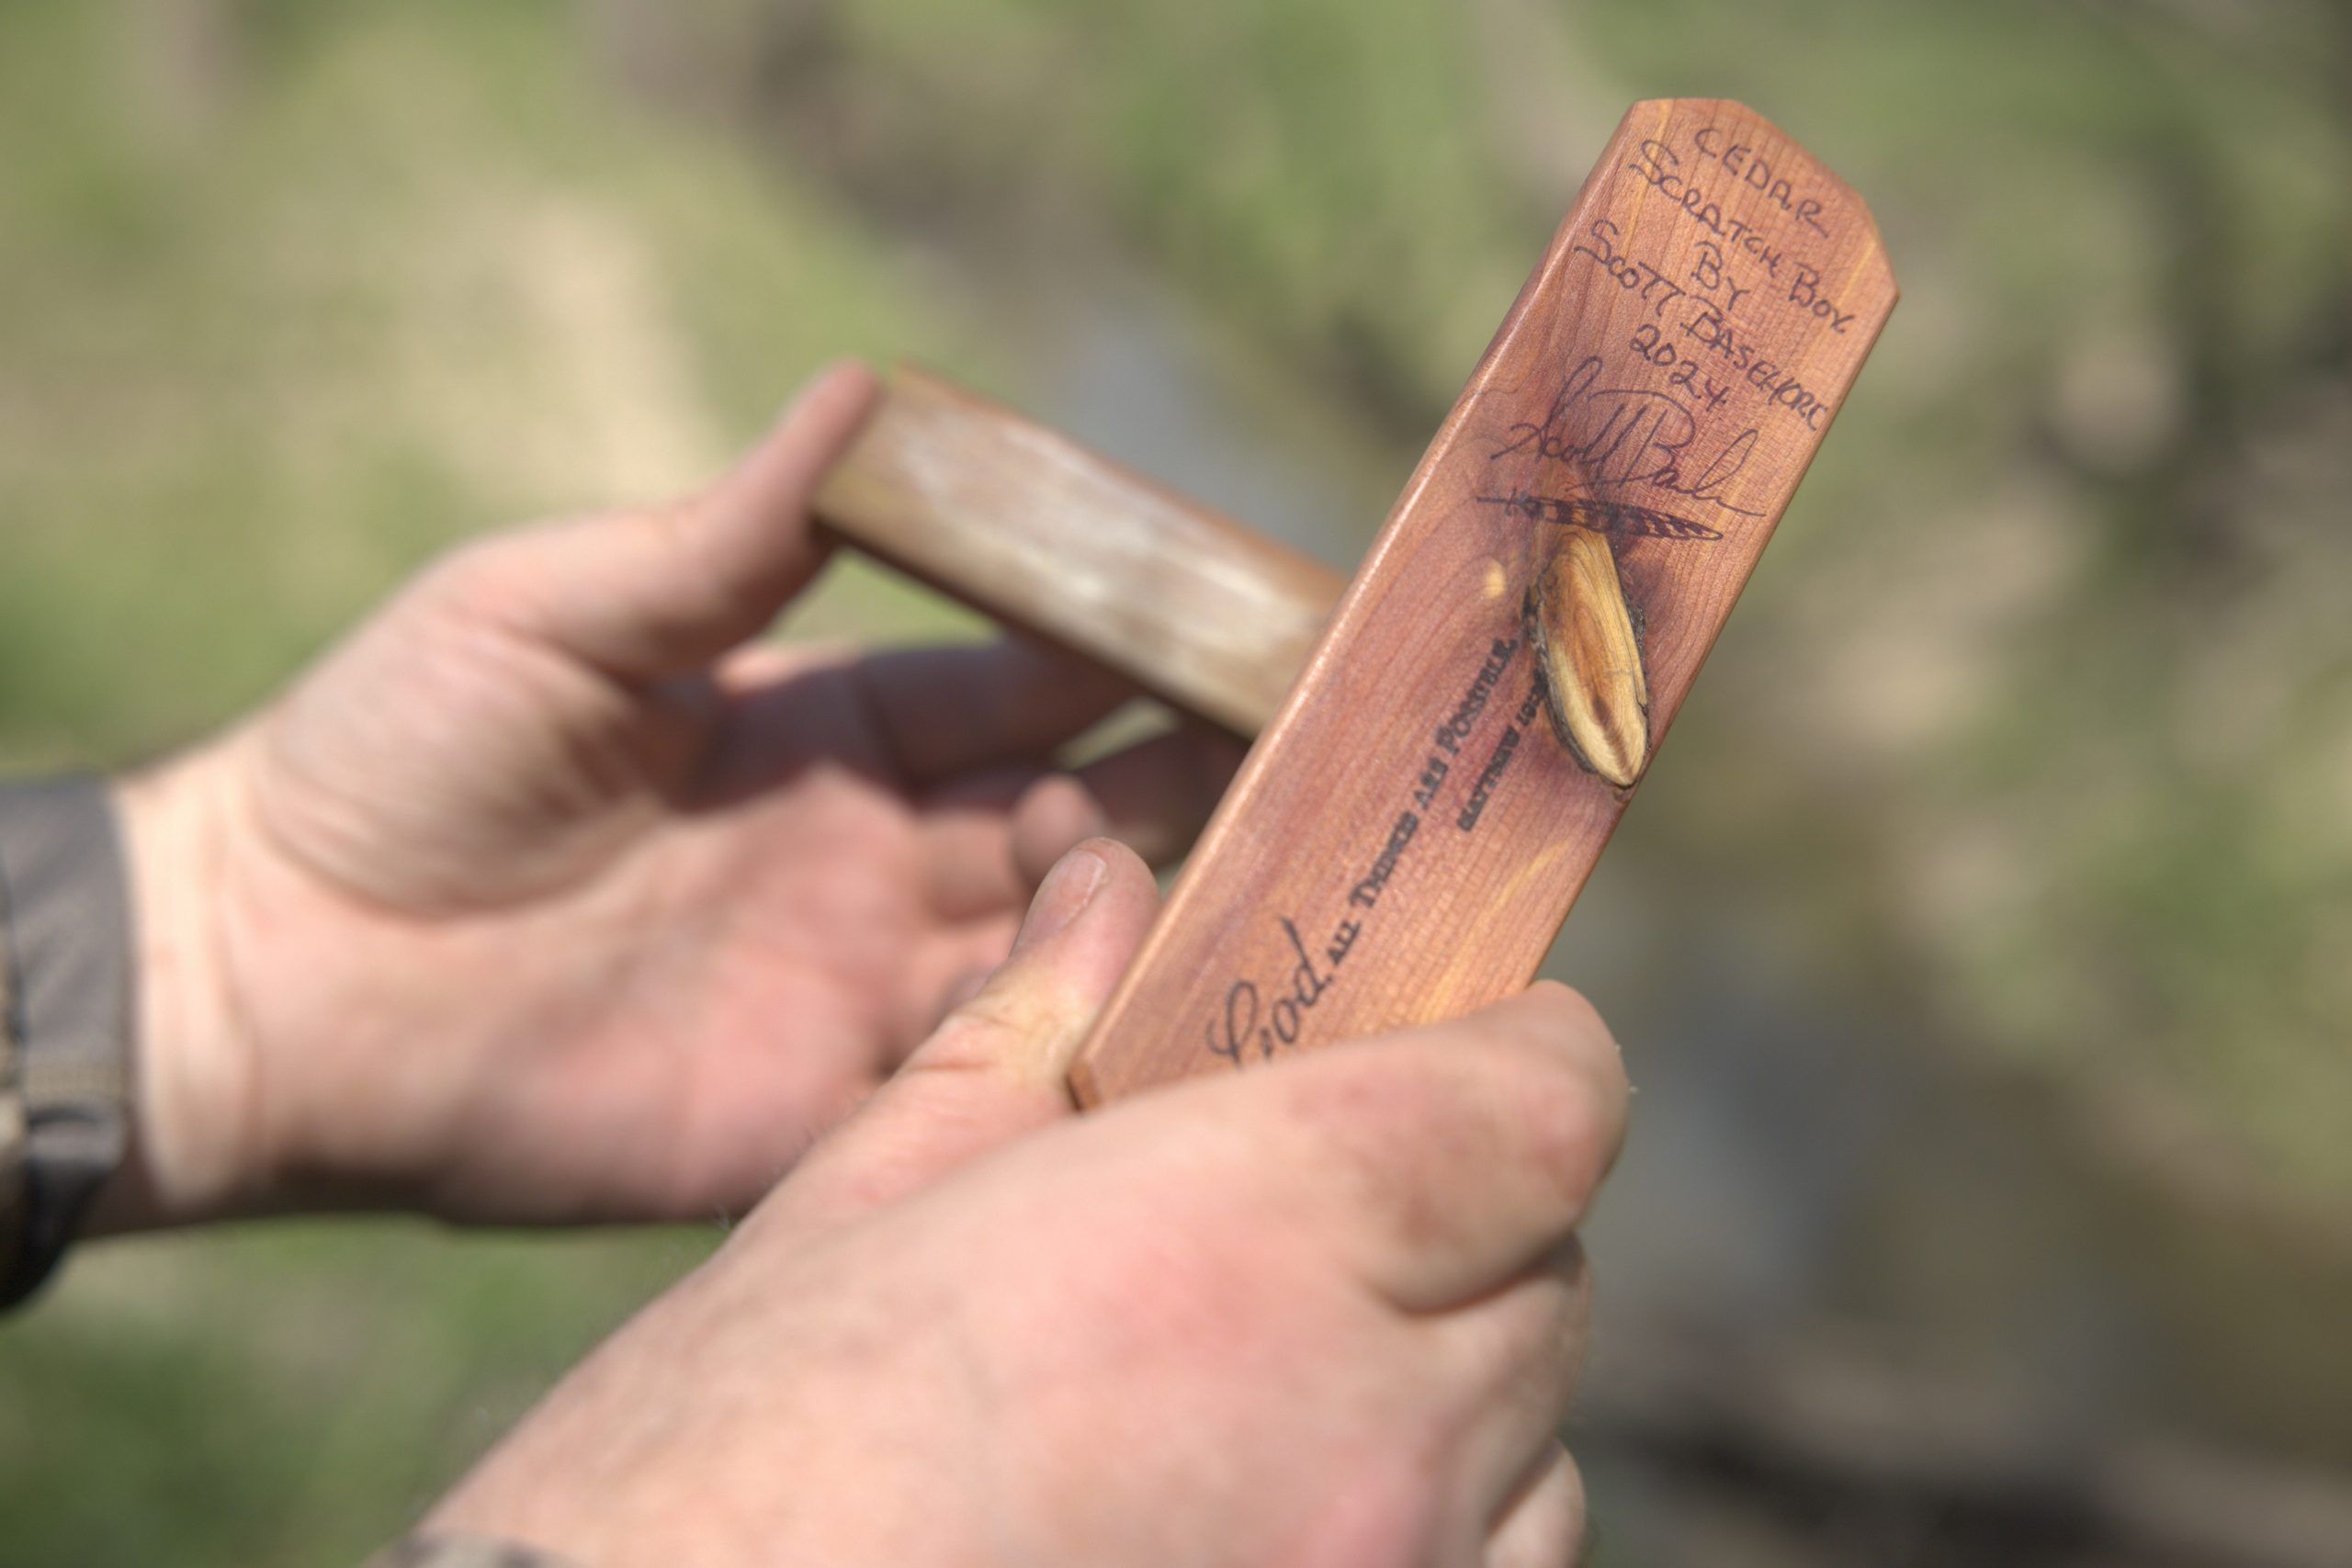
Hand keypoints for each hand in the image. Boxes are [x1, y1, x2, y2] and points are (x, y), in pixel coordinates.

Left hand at [101, 363, 1237, 1226]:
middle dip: (1197, 784)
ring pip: (1060, 949)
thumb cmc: (401, 756)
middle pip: (1079, 812)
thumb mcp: (565, 609)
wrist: (276, 977)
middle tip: (1328, 760)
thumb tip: (868, 387)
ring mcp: (856, 988)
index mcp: (828, 723)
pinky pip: (982, 1087)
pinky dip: (1077, 1056)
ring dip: (1163, 913)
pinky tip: (1184, 1030)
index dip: (1134, 649)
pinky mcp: (820, 1113)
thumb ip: (733, 539)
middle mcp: (872, 854)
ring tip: (1294, 882)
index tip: (1255, 619)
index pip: (1025, 678)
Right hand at [428, 839, 1628, 1567]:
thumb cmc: (726, 1454)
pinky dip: (1433, 1529)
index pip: (1550, 1101)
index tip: (1463, 1039)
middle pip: (1545, 1268)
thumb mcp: (858, 1205)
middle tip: (1323, 1210)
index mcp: (1252, 1231)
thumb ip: (1030, 1035)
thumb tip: (1102, 891)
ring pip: (1534, 1447)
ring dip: (1453, 1388)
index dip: (1523, 1052)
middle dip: (1462, 1213)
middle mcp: (1371, 1428)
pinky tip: (1279, 1512)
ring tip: (1289, 1381)